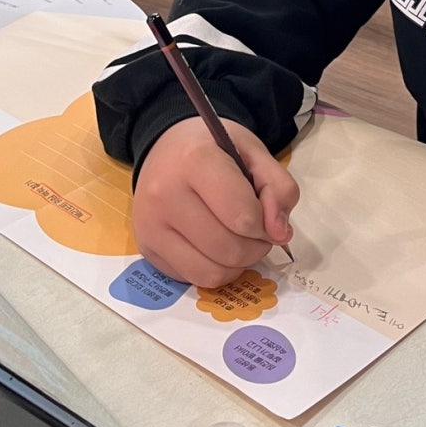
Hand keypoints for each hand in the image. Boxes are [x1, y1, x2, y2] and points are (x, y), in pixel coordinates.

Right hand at [132, 118, 298, 286]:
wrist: (166, 147)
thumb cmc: (215, 148)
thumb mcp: (255, 152)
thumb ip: (278, 187)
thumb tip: (280, 234)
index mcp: (195, 160)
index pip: (243, 216)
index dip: (266, 223)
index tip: (267, 213)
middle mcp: (165, 194)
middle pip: (228, 249)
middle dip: (256, 246)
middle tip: (256, 229)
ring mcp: (150, 225)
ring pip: (211, 273)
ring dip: (237, 264)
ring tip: (239, 239)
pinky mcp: (146, 250)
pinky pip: (192, 279)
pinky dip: (214, 270)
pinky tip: (214, 246)